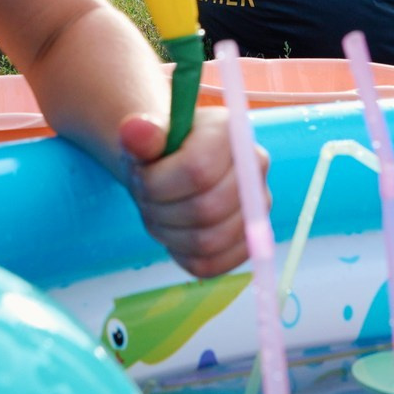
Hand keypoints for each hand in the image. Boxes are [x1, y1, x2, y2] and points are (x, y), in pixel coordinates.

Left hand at [120, 107, 255, 276]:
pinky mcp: (248, 241)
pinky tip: (174, 233)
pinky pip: (213, 264)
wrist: (172, 168)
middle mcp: (254, 167)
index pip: (198, 170)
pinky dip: (182, 254)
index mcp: (230, 132)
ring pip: (209, 242)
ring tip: (160, 214)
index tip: (143, 177)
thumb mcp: (143, 137)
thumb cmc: (159, 152)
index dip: (159, 183)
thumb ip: (139, 134)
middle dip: (163, 210)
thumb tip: (135, 129)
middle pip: (206, 209)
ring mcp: (257, 207)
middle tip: (148, 199)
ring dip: (170, 234)